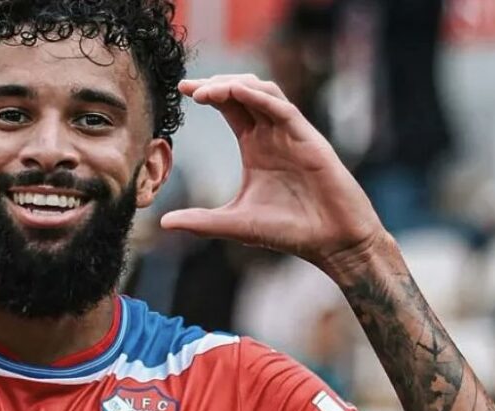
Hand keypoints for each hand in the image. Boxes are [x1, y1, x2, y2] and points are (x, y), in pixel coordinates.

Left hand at [161, 75, 389, 276]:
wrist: (330, 242)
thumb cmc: (289, 230)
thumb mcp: (235, 223)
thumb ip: (200, 221)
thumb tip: (163, 222)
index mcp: (255, 145)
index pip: (229, 107)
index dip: (208, 94)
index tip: (181, 90)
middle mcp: (272, 134)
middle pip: (243, 92)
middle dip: (216, 84)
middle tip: (188, 87)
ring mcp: (291, 134)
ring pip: (264, 92)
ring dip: (236, 86)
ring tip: (208, 91)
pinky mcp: (309, 140)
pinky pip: (284, 109)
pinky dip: (261, 98)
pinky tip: (239, 94)